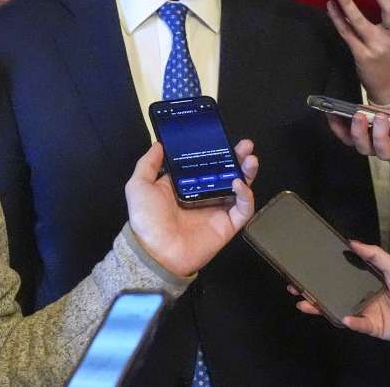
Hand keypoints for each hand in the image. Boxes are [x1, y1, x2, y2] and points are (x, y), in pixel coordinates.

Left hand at [125, 140, 258, 276]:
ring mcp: (217, 211)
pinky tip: (239, 183)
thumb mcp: (139, 185)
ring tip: (250, 159)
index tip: (222, 138)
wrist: (153, 252)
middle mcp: (204, 196)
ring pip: (240, 188)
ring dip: (247, 172)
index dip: (216, 151)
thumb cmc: (145, 219)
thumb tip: (158, 144)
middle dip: (238, 158)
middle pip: (227, 173)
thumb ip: (148, 163)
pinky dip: (246, 195)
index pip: (206, 165)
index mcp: (185, 186)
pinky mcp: (227, 225)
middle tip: (246, 145)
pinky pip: (243, 209)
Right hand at [292, 241, 389, 356]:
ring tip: (304, 302)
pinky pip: (356, 324)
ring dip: (321, 306)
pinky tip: (342, 316)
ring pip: (338, 308)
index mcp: (367, 279)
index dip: (323, 269)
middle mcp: (361, 295)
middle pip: (333, 291)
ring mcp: (365, 312)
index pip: (340, 272)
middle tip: (293, 284)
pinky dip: (350, 321)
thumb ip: (375, 255)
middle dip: (313, 289)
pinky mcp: (371, 327)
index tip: (306, 262)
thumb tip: (352, 241)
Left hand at [326, 0, 389, 103]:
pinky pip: (346, 32)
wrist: (387, 88)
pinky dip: (337, 18)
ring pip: (360, 20)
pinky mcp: (361, 54)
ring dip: (347, 2)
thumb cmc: (389, 60)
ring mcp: (375, 46)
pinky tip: (331, 7)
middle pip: (389, 11)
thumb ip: (388, 22)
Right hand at [327, 107, 389, 171]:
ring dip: (380, 135)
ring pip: (384, 153)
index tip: (330, 114)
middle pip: (364, 148)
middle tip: (358, 116)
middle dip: (358, 132)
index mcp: (379, 139)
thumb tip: (360, 107)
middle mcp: (388, 149)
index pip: (353, 138)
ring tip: (382, 118)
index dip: (340, 129)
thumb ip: (383, 114)